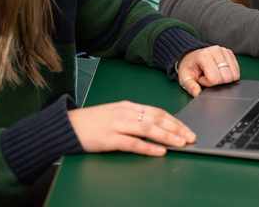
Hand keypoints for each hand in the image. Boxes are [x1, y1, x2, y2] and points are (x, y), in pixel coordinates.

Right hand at [68, 101, 195, 156]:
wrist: (68, 125)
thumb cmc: (92, 122)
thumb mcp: (115, 114)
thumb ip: (133, 118)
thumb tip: (155, 126)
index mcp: (128, 106)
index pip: (157, 111)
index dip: (174, 120)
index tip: (187, 129)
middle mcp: (125, 113)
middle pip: (156, 118)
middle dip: (176, 128)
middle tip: (190, 137)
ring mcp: (117, 124)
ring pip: (148, 128)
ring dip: (167, 136)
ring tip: (180, 143)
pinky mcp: (109, 138)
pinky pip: (132, 142)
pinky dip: (148, 147)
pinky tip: (159, 151)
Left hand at [177, 45, 239, 96]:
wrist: (192, 56)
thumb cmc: (190, 67)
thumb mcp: (185, 77)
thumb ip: (191, 86)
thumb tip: (198, 94)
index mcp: (204, 56)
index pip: (215, 78)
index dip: (208, 83)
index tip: (202, 79)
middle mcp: (216, 51)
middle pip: (227, 77)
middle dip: (218, 81)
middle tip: (209, 77)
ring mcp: (224, 51)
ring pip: (234, 74)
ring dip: (224, 78)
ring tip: (214, 74)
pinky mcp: (230, 53)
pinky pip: (237, 71)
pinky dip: (230, 75)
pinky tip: (220, 72)